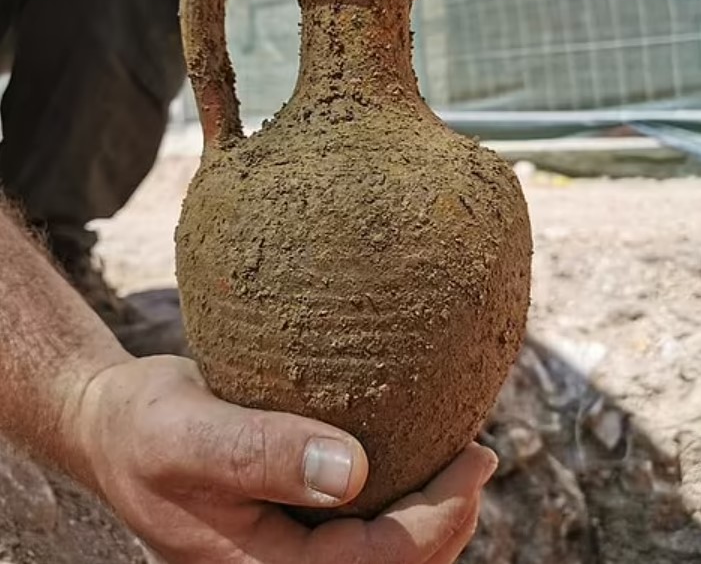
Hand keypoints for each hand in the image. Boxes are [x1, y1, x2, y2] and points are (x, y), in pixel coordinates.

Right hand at [70, 355, 497, 563]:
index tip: (473, 460)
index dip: (436, 522)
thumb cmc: (142, 427)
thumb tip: (349, 471)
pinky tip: (414, 448)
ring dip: (428, 511)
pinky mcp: (290, 517)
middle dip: (445, 522)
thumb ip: (258, 454)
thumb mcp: (186, 435)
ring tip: (462, 456)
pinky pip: (357, 520)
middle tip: (479, 455)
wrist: (114, 424)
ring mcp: (287, 548)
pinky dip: (395, 491)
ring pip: (380, 549)